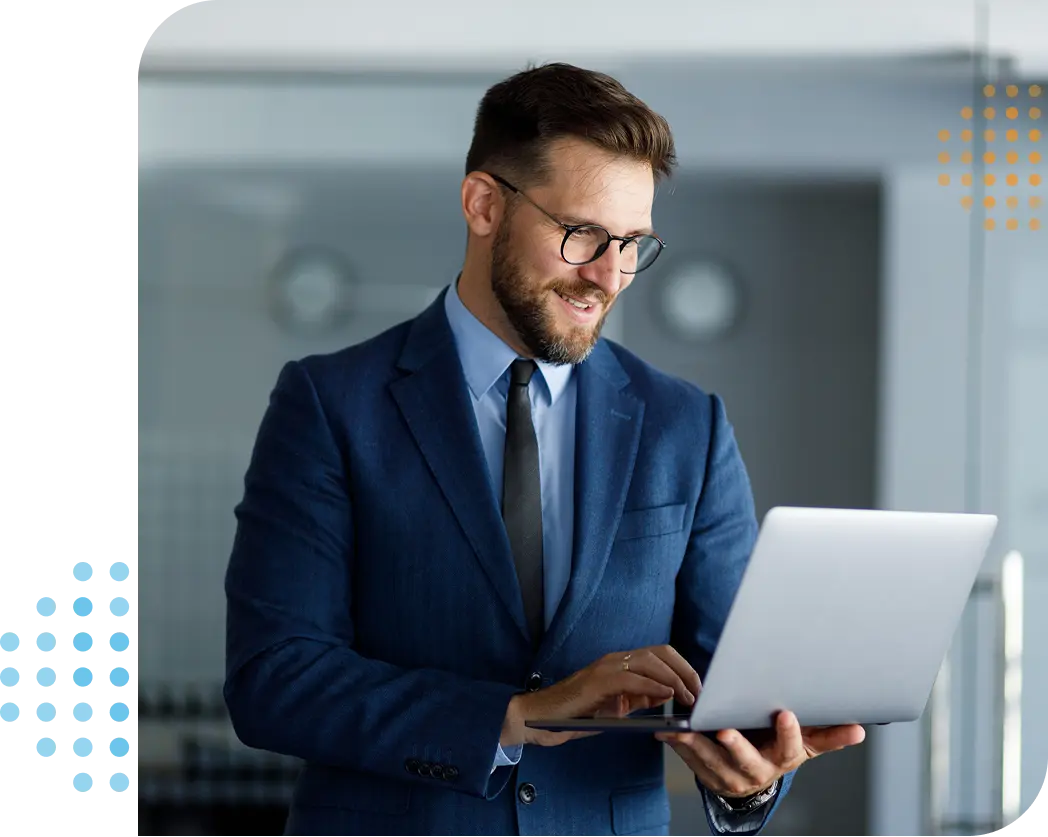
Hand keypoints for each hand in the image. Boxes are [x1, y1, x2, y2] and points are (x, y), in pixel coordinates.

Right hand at [500, 645, 699, 747]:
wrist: (540, 717)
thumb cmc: (576, 715)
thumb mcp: (616, 707)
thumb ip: (639, 698)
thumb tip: (666, 694)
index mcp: (621, 663)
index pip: (660, 654)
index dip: (683, 668)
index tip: (698, 688)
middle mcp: (615, 659)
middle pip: (661, 652)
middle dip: (686, 671)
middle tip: (699, 693)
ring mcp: (606, 667)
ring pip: (650, 661)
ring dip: (675, 678)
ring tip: (688, 697)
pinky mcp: (598, 681)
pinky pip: (633, 678)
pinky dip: (654, 686)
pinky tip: (666, 697)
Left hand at [655, 710, 865, 798]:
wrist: (754, 774)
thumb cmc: (779, 748)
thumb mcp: (805, 743)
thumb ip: (828, 735)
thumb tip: (860, 730)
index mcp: (782, 759)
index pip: (790, 748)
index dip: (789, 733)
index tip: (786, 714)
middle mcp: (757, 771)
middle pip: (747, 760)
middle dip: (736, 746)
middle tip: (725, 730)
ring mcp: (730, 776)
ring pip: (712, 762)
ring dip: (696, 746)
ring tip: (683, 729)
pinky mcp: (707, 775)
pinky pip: (691, 762)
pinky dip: (679, 747)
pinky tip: (668, 732)